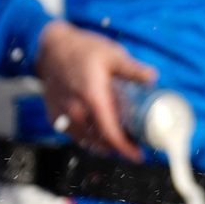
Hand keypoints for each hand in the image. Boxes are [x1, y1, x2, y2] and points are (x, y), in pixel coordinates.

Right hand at [37, 21, 156, 162]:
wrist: (50, 48)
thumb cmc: (82, 49)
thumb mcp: (112, 54)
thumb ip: (132, 69)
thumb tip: (153, 78)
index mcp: (92, 97)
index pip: (110, 133)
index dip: (125, 148)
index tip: (138, 155)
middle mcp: (75, 111)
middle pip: (100, 141)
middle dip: (118, 148)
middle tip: (135, 145)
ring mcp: (62, 116)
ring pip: (86, 141)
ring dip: (104, 144)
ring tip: (121, 140)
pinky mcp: (55, 117)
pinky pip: (74, 135)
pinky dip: (89, 138)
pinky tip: (100, 133)